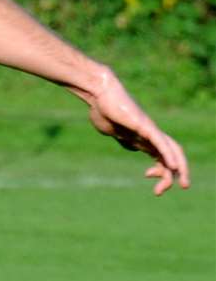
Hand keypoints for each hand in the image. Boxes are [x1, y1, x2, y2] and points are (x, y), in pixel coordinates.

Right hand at [84, 74, 189, 195]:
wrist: (99, 94)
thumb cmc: (102, 109)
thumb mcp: (112, 130)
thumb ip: (123, 138)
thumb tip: (130, 145)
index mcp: (142, 137)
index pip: (160, 156)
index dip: (160, 170)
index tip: (147, 176)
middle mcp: (150, 134)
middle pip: (172, 154)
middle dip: (178, 173)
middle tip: (180, 187)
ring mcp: (149, 129)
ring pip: (172, 150)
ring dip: (180, 168)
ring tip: (180, 184)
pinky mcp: (145, 126)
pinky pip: (161, 143)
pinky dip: (169, 155)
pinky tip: (175, 166)